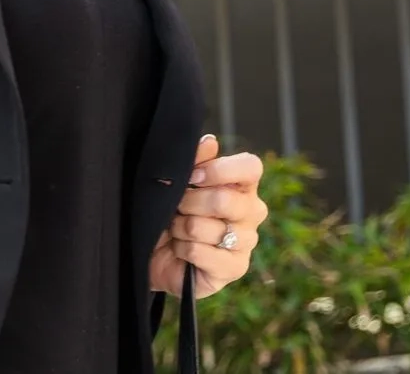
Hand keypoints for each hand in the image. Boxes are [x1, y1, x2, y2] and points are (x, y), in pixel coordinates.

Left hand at [148, 134, 267, 299]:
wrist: (158, 252)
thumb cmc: (173, 211)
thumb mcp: (179, 182)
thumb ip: (195, 159)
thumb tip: (210, 142)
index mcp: (243, 185)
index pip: (251, 167)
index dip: (219, 170)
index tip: (193, 177)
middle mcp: (252, 212)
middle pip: (224, 200)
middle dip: (188, 202)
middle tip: (176, 207)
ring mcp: (247, 242)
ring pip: (204, 227)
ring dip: (179, 227)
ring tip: (177, 230)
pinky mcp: (235, 268)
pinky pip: (199, 252)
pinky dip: (182, 249)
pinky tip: (182, 250)